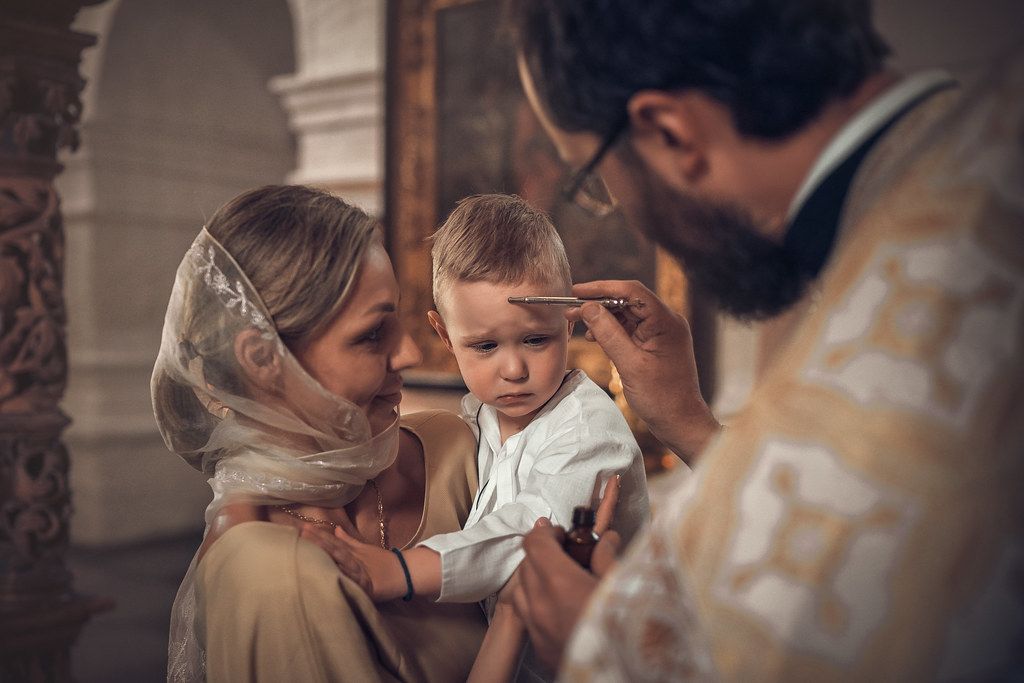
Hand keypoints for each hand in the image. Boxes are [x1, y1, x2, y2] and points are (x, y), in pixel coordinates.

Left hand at [299, 524, 405, 600]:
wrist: (403, 573)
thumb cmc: (381, 563)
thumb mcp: (363, 550)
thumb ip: (348, 541)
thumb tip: (336, 529)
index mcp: (351, 553)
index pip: (332, 542)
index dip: (318, 535)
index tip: (303, 528)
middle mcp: (353, 560)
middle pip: (334, 549)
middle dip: (319, 542)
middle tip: (302, 533)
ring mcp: (359, 572)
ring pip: (341, 561)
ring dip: (328, 553)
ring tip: (313, 546)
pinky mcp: (365, 586)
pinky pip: (352, 581)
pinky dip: (343, 576)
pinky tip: (331, 573)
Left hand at [511, 519, 621, 672]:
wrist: (620, 674)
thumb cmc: (627, 631)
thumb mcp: (623, 585)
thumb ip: (607, 558)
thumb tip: (606, 540)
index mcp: (560, 584)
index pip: (535, 544)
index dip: (546, 532)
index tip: (561, 532)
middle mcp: (541, 605)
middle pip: (526, 565)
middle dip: (543, 553)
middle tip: (567, 553)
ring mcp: (537, 630)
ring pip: (521, 592)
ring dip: (536, 579)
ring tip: (560, 579)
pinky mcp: (541, 649)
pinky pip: (528, 618)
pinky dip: (538, 605)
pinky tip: (560, 607)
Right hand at [567, 280, 720, 461]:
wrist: (680, 421)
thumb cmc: (661, 398)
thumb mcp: (630, 365)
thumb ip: (609, 334)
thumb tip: (588, 308)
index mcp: (666, 322)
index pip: (631, 291)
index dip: (601, 288)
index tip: (576, 291)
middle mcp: (666, 322)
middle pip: (627, 300)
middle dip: (598, 303)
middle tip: (571, 310)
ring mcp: (661, 332)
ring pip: (626, 314)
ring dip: (602, 317)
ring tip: (578, 324)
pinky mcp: (655, 343)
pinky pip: (630, 328)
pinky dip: (611, 330)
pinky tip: (595, 337)